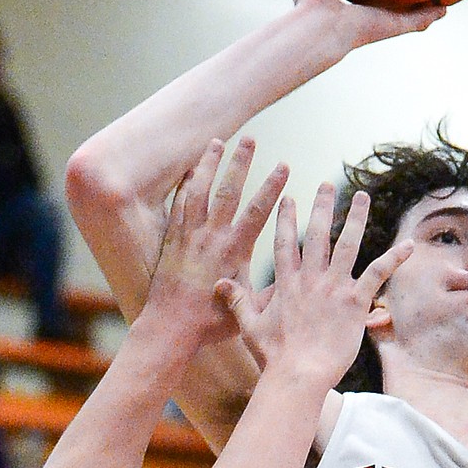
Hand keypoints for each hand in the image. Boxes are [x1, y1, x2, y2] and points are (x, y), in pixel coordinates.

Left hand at [147, 137, 287, 344]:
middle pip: (228, 190)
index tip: (284, 166)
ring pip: (199, 190)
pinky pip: (178, 204)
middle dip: (241, 162)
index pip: (258, 211)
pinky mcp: (172, 240)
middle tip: (250, 139)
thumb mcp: (250, 310)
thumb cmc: (211, 323)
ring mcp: (189, 235)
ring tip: (217, 141)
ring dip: (209, 164)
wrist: (171, 328)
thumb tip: (296, 280)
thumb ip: (272, 291)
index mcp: (234, 251)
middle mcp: (211, 237)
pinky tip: (189, 170)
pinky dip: (185, 184)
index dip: (273, 187)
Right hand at [221, 183, 410, 386]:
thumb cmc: (274, 356)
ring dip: (355, 218)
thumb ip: (238, 300)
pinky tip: (410, 244)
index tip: (288, 197)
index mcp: (287, 283)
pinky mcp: (355, 302)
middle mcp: (310, 279)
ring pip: (347, 244)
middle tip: (326, 185)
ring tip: (361, 196)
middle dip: (321, 206)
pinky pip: (378, 274)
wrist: (298, 375)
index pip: (285, 242)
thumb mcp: (249, 326)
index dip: (286, 218)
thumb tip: (220, 283)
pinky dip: (395, 258)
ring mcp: (334, 288)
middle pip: (316, 234)